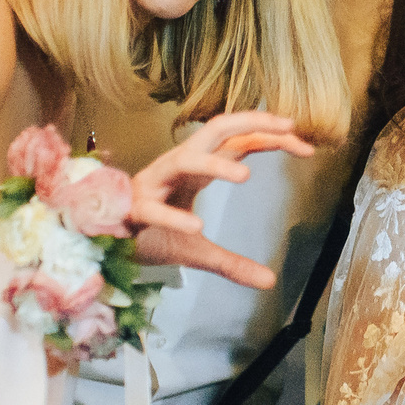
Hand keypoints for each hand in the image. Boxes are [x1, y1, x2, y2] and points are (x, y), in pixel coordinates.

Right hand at [126, 111, 313, 288]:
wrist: (98, 242)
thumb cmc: (148, 234)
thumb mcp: (197, 250)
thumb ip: (231, 263)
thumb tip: (270, 283)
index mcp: (194, 167)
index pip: (237, 140)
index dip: (270, 136)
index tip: (307, 144)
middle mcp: (177, 166)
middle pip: (216, 129)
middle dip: (252, 121)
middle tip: (288, 127)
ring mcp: (154, 184)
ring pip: (185, 159)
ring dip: (215, 164)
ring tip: (245, 176)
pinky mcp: (133, 209)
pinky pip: (154, 209)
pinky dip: (174, 217)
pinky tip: (196, 228)